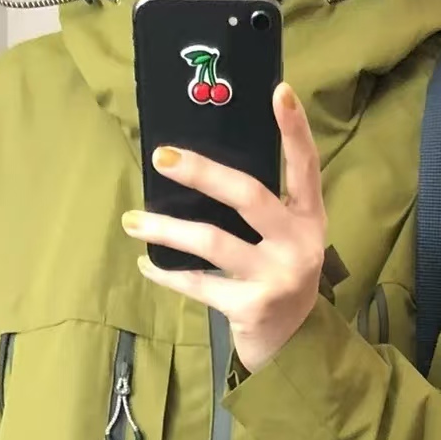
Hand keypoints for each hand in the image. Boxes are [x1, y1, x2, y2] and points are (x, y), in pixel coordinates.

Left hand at [122, 83, 325, 373]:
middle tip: (162, 158)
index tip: (279, 90)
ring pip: (213, 242)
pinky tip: (146, 263)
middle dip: (203, 173)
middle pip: (249, 196)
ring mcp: (275, 278)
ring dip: (167, 229)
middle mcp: (298, 245)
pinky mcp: (250, 308)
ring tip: (132, 220)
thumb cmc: (278, 280)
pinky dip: (168, 273)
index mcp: (308, 220)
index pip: (305, 168)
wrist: (292, 348)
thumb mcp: (285, 241)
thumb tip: (199, 168)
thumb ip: (261, 211)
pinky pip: (198, 284)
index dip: (294, 130)